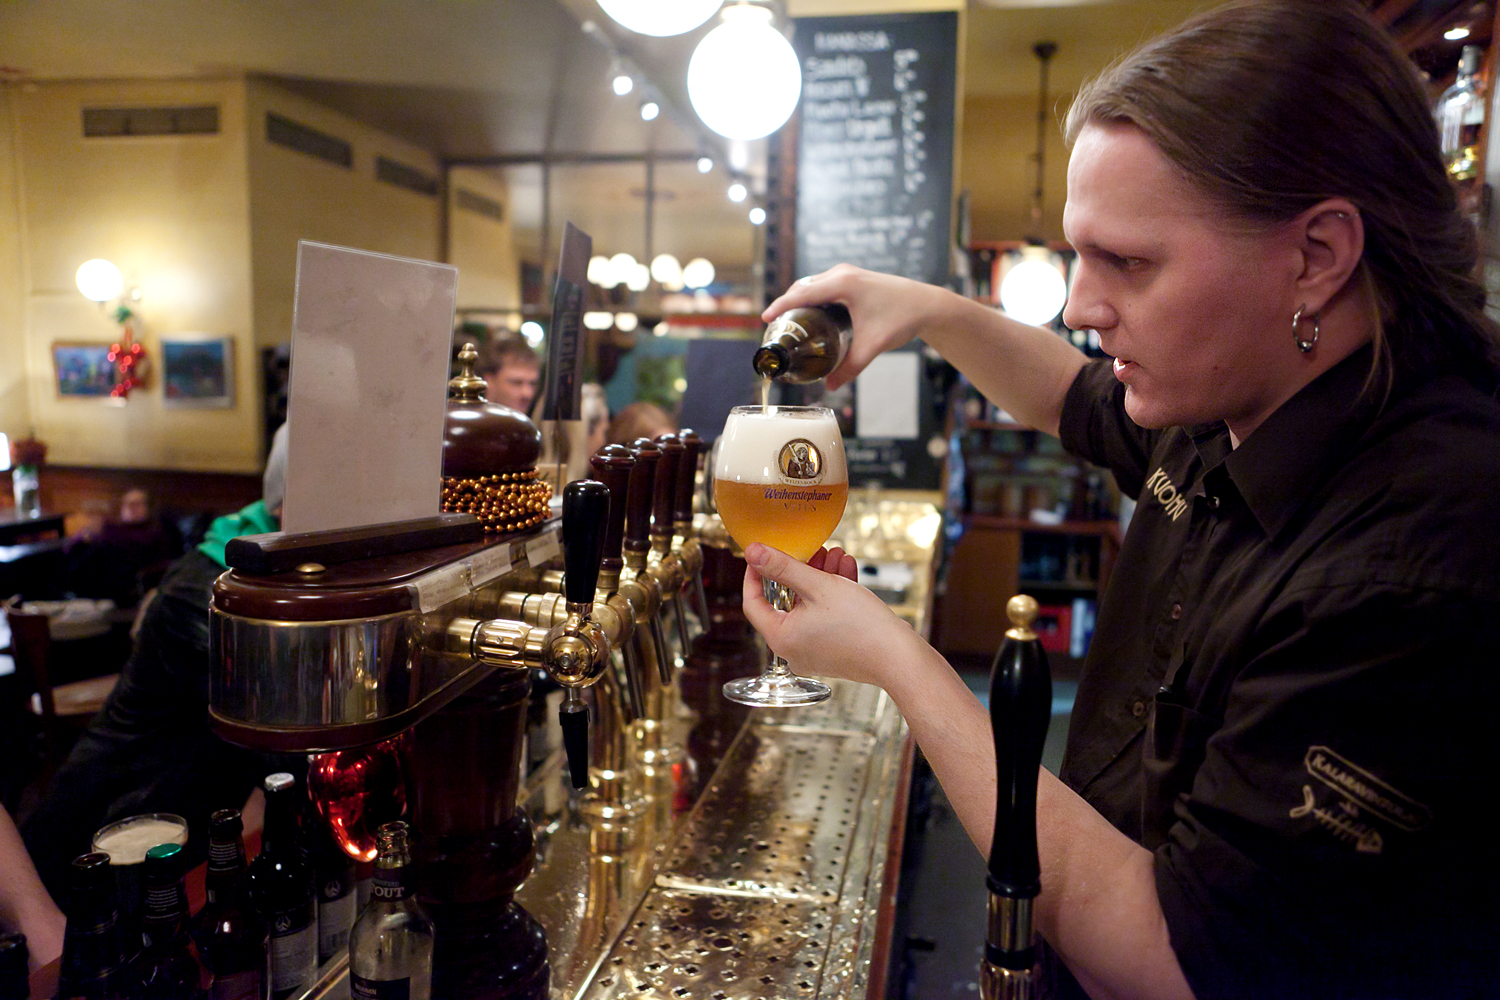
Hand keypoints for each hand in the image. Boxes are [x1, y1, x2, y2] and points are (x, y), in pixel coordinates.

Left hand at [741, 541, 918, 687]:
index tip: (762, 555)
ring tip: (836, 554)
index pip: (754, 603)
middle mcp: (794, 650)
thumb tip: (752, 552)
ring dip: (822, 579)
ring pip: (810, 608)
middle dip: (802, 571)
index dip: (756, 574)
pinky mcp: (834, 652)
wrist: (900, 657)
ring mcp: (814, 653)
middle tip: (812, 549)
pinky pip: (826, 619)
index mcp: (781, 638)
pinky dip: (833, 597)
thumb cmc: (861, 625)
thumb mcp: (819, 586)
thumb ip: (783, 567)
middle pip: (787, 603)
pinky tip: (847, 570)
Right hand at [762, 265, 947, 390]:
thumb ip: (850, 368)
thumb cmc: (901, 319)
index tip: (764, 320)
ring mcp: (847, 273)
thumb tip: (831, 387)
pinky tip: (809, 315)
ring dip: (798, 300)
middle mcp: (842, 273)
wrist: (927, 304)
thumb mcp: (872, 346)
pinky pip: (823, 285)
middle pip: (803, 287)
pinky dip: (811, 297)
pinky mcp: (853, 277)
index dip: (780, 307)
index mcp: (843, 284)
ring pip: (812, 284)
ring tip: (788, 323)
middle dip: (786, 305)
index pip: (802, 294)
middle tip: (775, 328)